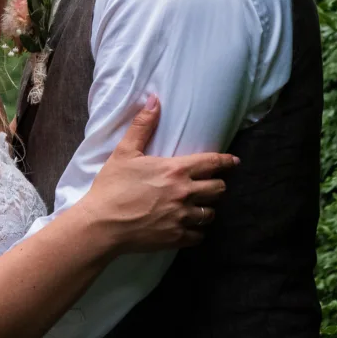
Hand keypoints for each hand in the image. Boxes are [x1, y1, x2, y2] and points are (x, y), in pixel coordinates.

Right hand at [83, 96, 238, 251]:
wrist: (102, 224)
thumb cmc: (112, 186)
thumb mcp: (124, 152)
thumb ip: (143, 125)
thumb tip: (154, 100)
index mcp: (175, 170)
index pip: (212, 163)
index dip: (226, 161)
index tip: (234, 161)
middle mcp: (184, 193)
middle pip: (218, 189)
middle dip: (217, 185)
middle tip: (209, 184)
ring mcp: (182, 217)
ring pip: (210, 213)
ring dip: (206, 208)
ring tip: (198, 206)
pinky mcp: (176, 237)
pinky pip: (199, 236)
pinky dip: (197, 231)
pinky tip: (189, 227)